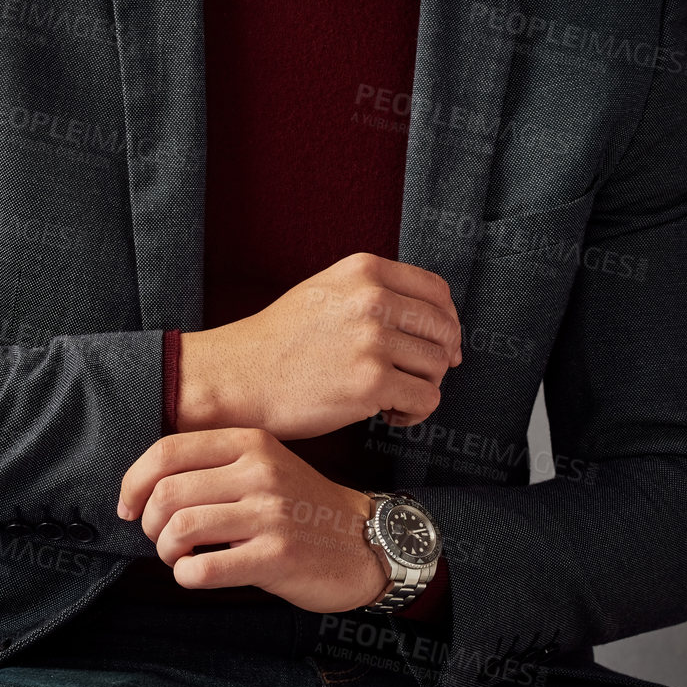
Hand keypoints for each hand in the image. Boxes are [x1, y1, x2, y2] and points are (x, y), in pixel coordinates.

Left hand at [117, 426, 390, 613]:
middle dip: (149, 524)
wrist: (364, 543)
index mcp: (250, 443)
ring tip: (179, 557)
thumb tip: (143, 488)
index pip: (167, 451)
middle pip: (167, 493)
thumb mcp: (265, 467)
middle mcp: (259, 472)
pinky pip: (204, 568)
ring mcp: (269, 513)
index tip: (128, 507)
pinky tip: (196, 574)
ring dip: (166, 551)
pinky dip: (186, 576)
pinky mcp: (277, 556)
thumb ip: (214, 467)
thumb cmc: (302, 508)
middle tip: (161, 539)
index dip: (133, 482)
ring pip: (180, 528)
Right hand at [177, 252, 461, 438]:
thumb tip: (441, 327)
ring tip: (391, 398)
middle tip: (413, 378)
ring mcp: (373, 340)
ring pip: (437, 367)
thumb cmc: (281, 341)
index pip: (437, 291)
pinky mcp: (371, 382)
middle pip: (443, 330)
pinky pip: (426, 399)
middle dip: (437, 359)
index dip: (447, 322)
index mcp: (364, 270)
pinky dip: (414, 413)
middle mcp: (372, 299)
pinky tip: (387, 415)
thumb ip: (377, 294)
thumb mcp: (327, 291)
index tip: (441, 345)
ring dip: (422, 388)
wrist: (239, 376)